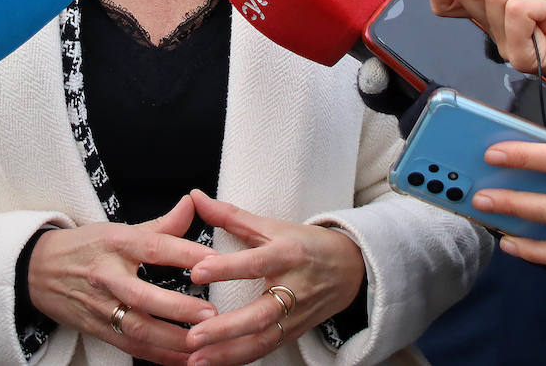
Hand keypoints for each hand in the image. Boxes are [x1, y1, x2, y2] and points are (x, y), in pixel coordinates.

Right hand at [27, 195, 216, 365]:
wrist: (37, 270)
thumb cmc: (85, 246)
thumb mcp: (119, 229)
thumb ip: (161, 224)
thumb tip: (193, 203)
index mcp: (116, 243)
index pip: (155, 248)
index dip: (186, 254)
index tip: (216, 262)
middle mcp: (108, 276)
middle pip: (143, 295)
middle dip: (178, 308)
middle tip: (210, 314)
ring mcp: (100, 306)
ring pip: (138, 328)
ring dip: (172, 340)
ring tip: (202, 342)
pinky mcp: (97, 329)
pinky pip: (130, 346)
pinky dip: (158, 356)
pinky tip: (183, 359)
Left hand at [185, 189, 364, 365]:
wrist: (351, 267)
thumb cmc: (306, 243)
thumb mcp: (272, 226)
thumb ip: (231, 215)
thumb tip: (195, 197)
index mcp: (288, 254)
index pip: (256, 263)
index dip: (227, 268)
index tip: (196, 272)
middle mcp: (294, 288)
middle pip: (260, 313)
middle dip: (226, 328)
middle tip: (193, 335)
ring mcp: (296, 315)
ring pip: (262, 339)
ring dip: (227, 352)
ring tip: (195, 358)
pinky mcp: (294, 333)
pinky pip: (265, 350)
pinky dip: (238, 358)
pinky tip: (213, 363)